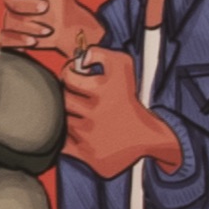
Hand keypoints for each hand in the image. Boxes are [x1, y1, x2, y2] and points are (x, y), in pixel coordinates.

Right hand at [0, 0, 85, 67]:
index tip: (46, 5)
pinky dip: (17, 41)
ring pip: (10, 28)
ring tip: (47, 30)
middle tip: (48, 20)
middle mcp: (6, 5)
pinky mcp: (12, 38)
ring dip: (31, 30)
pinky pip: (4, 41)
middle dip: (31, 19)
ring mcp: (8, 22)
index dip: (26, 3)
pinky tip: (33, 42)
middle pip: (9, 14)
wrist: (72, 20)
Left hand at [55, 42, 181, 186]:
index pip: (68, 77)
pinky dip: (69, 136)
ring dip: (71, 117)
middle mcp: (99, 112)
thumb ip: (101, 54)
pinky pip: (62, 141)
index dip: (69, 74)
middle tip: (83, 100)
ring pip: (63, 120)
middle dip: (70, 97)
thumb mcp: (124, 67)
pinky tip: (85, 133)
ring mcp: (91, 135)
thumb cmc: (128, 99)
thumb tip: (80, 57)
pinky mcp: (87, 154)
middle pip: (64, 99)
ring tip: (88, 118)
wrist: (147, 137)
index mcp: (107, 90)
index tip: (75, 78)